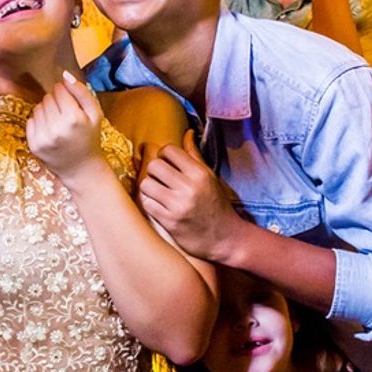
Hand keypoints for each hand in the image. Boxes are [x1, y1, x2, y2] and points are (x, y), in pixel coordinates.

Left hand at [25, 72, 106, 183]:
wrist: (81, 168)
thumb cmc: (90, 138)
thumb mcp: (95, 114)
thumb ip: (82, 92)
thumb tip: (64, 74)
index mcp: (73, 118)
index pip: (59, 90)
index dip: (65, 94)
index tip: (71, 104)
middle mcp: (56, 128)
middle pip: (47, 98)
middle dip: (55, 102)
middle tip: (65, 115)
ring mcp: (43, 138)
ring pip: (37, 108)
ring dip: (46, 111)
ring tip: (58, 123)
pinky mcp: (33, 145)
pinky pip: (30, 121)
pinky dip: (38, 123)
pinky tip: (49, 131)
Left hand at [138, 131, 240, 259]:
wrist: (225, 239)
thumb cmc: (217, 206)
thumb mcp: (210, 178)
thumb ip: (195, 155)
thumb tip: (188, 132)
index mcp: (199, 173)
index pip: (169, 150)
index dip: (164, 155)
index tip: (168, 164)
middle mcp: (188, 187)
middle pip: (154, 166)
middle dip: (154, 172)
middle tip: (161, 180)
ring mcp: (178, 205)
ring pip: (146, 184)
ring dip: (149, 188)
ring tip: (158, 193)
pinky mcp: (169, 221)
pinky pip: (146, 203)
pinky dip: (150, 203)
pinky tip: (159, 206)